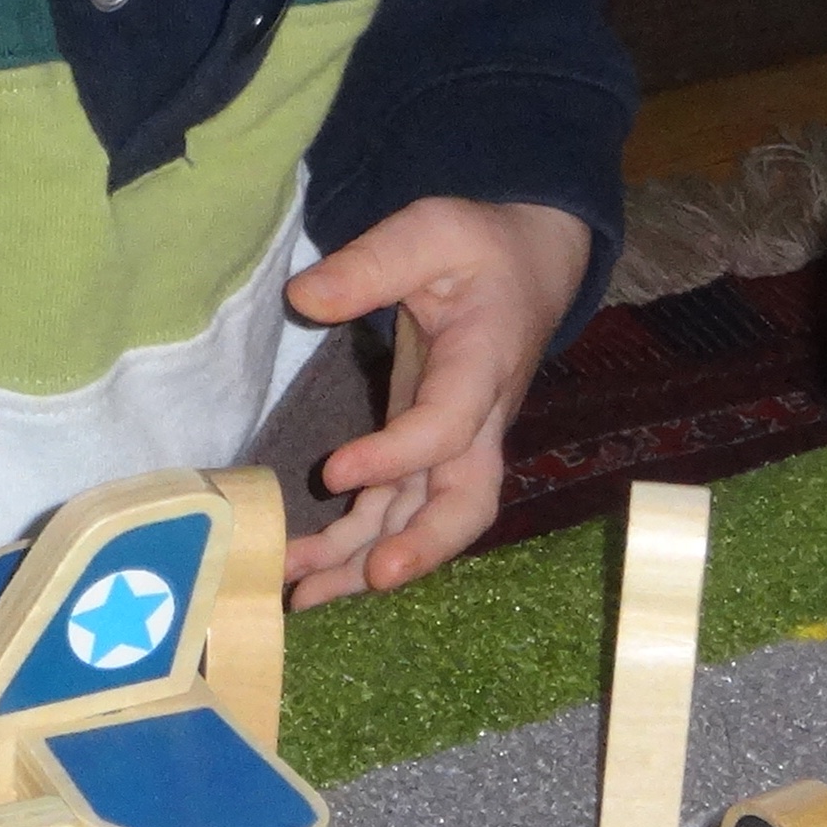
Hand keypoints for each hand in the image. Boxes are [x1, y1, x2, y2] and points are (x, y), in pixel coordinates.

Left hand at [278, 198, 589, 607]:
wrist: (527, 263)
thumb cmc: (480, 246)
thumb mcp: (431, 229)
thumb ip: (371, 263)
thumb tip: (305, 298)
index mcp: (485, 363)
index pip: (450, 427)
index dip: (397, 456)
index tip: (332, 470)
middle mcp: (478, 419)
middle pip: (465, 504)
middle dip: (418, 548)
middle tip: (368, 580)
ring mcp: (453, 442)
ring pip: (422, 520)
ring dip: (366, 562)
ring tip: (300, 596)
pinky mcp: (424, 449)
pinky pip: (394, 509)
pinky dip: (354, 545)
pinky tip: (305, 573)